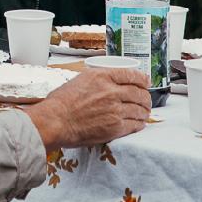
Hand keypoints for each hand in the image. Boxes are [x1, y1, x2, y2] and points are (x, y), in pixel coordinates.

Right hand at [27, 68, 150, 150]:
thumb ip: (97, 80)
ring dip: (144, 112)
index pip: (131, 74)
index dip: (142, 79)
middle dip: (145, 97)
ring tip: (144, 113)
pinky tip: (138, 123)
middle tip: (145, 100)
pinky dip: (139, 124)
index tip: (145, 82)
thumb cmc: (60, 103)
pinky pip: (135, 125)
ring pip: (140, 109)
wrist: (56, 121)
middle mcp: (111, 91)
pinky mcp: (116, 127)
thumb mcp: (79, 80)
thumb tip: (108, 83)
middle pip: (139, 93)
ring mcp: (115, 109)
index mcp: (101, 76)